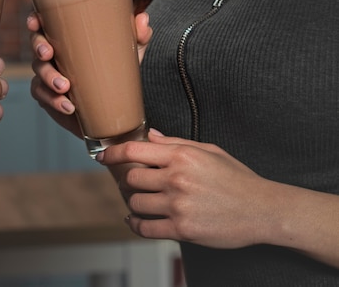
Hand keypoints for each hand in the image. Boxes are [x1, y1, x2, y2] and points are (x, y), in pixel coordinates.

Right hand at [27, 11, 151, 136]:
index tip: (36, 22)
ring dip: (48, 78)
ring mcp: (49, 75)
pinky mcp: (49, 96)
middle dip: (39, 47)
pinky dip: (53, 101)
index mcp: (66, 35)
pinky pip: (43, 96)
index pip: (44, 22)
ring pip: (38, 72)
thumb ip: (138, 35)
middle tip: (49, 54)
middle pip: (36, 44)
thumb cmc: (116, 69)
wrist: (116, 106)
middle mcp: (53, 52)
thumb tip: (142, 19)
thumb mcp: (130, 51)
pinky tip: (68, 106)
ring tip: (65, 87)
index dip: (34, 19)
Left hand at [98, 129, 273, 249]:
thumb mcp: (209, 151)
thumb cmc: (237, 178)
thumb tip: (150, 136)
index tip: (103, 156)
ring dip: (134, 203)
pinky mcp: (182, 229)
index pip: (134, 150)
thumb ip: (175, 143)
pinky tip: (136, 220)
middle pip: (131, 178)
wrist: (263, 210)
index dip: (112, 153)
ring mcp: (179, 205)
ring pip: (135, 203)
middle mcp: (177, 179)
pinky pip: (145, 228)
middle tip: (133, 183)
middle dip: (128, 180)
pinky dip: (136, 225)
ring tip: (141, 201)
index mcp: (182, 156)